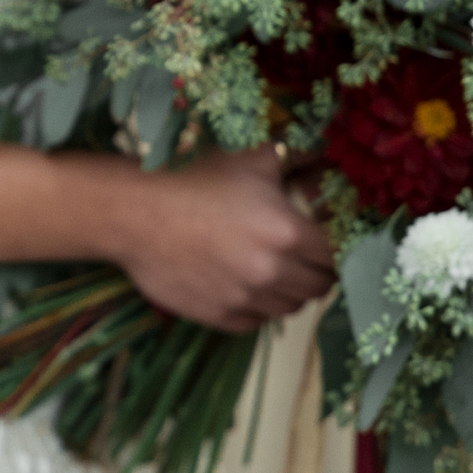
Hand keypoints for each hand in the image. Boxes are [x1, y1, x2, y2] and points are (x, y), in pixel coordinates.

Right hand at [115, 148, 335, 333]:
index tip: (326, 242)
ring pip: (289, 307)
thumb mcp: (250, 157)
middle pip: (319, 287)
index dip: (336, 249)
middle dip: (315, 272)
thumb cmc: (192, 180)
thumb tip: (326, 152)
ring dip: (287, 291)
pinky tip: (241, 283)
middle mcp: (272, 271)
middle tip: (300, 256)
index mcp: (287, 233)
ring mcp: (246, 298)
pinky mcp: (220, 316)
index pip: (338, 256)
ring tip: (269, 269)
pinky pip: (256, 321)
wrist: (134, 214)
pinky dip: (256, 307)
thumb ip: (297, 155)